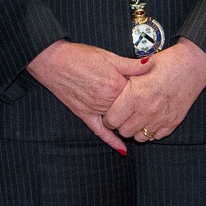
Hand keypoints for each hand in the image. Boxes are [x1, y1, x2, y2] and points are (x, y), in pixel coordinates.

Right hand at [27, 41, 149, 152]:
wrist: (52, 60)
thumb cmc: (79, 55)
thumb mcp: (108, 55)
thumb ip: (131, 64)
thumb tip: (152, 64)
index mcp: (116, 85)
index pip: (139, 95)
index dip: (146, 92)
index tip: (153, 91)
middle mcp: (107, 101)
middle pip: (130, 110)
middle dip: (140, 110)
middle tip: (149, 108)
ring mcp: (95, 109)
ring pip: (118, 121)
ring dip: (129, 123)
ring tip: (142, 123)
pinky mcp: (84, 114)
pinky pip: (100, 132)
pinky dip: (111, 141)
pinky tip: (122, 149)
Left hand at [103, 38, 205, 141]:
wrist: (192, 65)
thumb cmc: (165, 63)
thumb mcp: (138, 68)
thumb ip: (123, 81)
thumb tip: (109, 92)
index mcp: (135, 94)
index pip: (112, 120)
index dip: (108, 117)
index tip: (110, 113)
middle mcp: (147, 109)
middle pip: (124, 131)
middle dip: (120, 125)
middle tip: (122, 116)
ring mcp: (161, 118)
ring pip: (139, 137)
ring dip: (135, 129)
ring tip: (135, 118)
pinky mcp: (173, 123)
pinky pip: (155, 136)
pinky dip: (150, 130)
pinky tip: (149, 119)